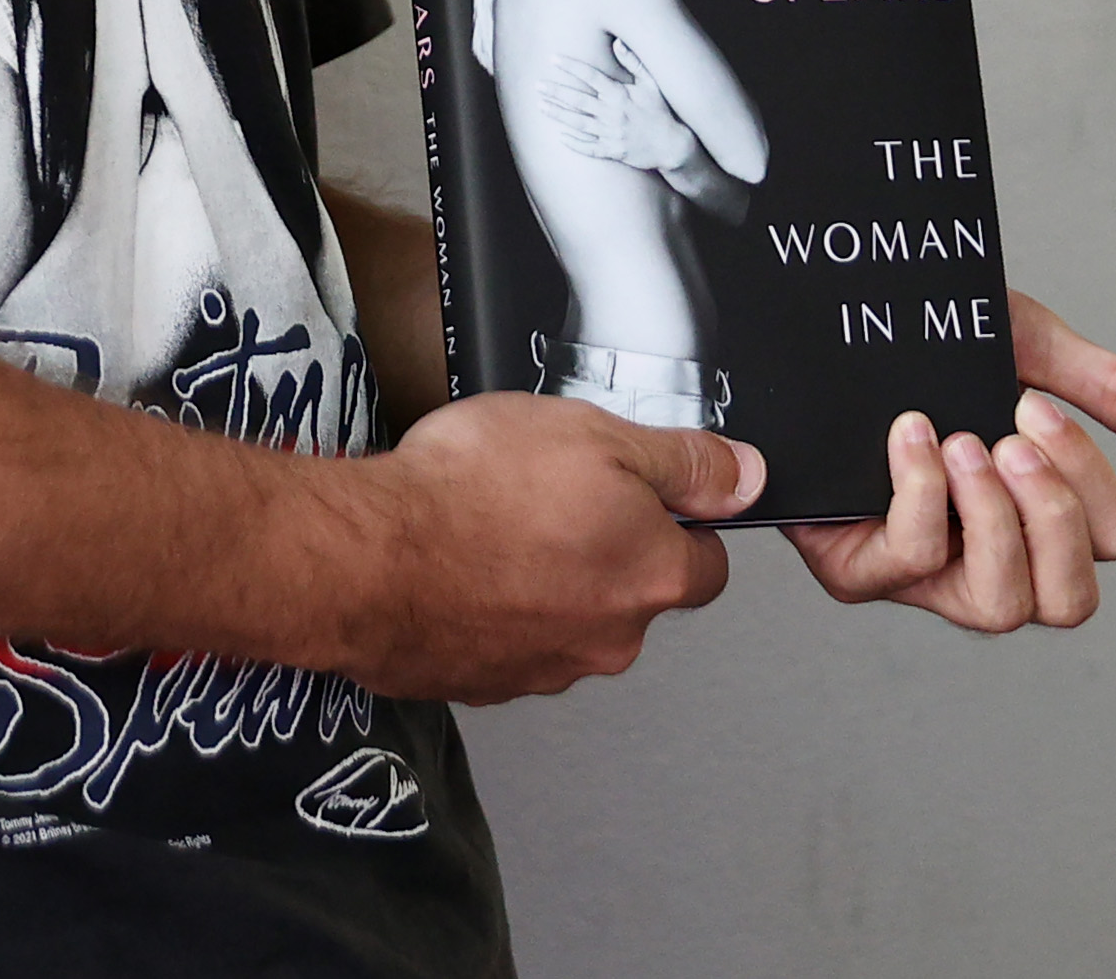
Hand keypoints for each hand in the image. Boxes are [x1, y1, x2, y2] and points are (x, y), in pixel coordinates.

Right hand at [340, 394, 766, 702]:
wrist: (370, 559)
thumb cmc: (472, 493)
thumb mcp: (595, 433)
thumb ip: (683, 461)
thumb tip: (745, 475)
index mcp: (654, 575)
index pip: (708, 561)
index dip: (680, 520)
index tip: (642, 494)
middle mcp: (611, 638)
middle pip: (632, 592)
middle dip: (602, 549)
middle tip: (548, 495)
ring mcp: (546, 668)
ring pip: (567, 619)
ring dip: (543, 580)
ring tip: (490, 525)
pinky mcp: (484, 683)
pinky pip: (504, 640)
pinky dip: (490, 607)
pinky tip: (457, 561)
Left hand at [525, 37, 706, 180]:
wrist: (673, 145)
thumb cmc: (661, 111)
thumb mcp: (651, 84)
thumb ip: (634, 62)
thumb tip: (617, 41)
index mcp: (620, 94)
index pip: (590, 76)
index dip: (570, 66)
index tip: (553, 58)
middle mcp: (612, 113)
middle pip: (577, 100)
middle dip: (555, 91)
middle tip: (537, 84)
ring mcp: (611, 133)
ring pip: (577, 123)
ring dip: (557, 114)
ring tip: (540, 106)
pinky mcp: (612, 150)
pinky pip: (588, 148)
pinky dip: (573, 143)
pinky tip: (559, 137)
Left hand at [781, 291, 1115, 633]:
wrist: (825, 317)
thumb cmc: (923, 343)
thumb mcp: (1021, 346)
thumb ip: (1101, 383)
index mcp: (1036, 510)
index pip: (1110, 541)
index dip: (1091, 484)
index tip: (1038, 410)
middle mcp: (989, 555)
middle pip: (1070, 601)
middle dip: (1055, 516)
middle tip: (1014, 437)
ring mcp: (924, 574)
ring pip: (1001, 606)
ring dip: (995, 519)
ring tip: (964, 441)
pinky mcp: (856, 570)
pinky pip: (910, 565)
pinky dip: (921, 498)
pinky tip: (910, 436)